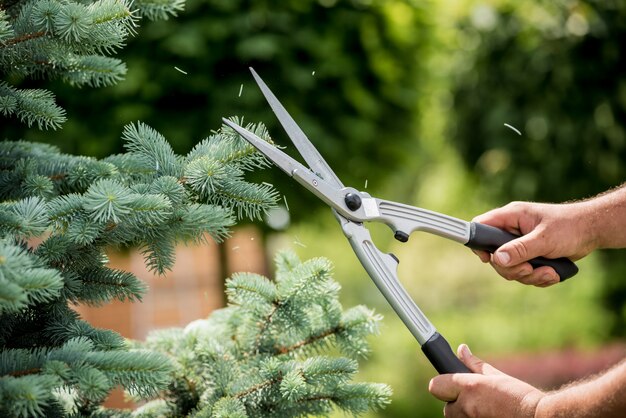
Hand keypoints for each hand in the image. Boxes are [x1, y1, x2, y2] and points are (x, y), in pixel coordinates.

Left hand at [428, 344, 543, 417]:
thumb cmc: (521, 396)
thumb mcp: (497, 376)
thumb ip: (474, 364)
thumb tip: (461, 349)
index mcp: (469, 387)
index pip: (435, 386)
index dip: (443, 385)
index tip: (452, 386)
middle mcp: (465, 406)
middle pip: (447, 407)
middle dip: (458, 403)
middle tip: (479, 401)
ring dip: (467, 414)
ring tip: (489, 410)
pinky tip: (491, 416)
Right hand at [472, 201, 595, 285]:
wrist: (592, 231)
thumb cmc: (569, 226)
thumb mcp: (545, 239)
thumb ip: (520, 249)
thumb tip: (498, 259)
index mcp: (511, 217)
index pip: (481, 226)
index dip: (479, 243)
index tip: (488, 259)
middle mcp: (511, 231)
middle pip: (495, 256)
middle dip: (513, 268)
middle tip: (530, 269)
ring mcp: (520, 245)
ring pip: (510, 268)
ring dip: (530, 276)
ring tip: (549, 272)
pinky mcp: (530, 256)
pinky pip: (524, 273)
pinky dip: (538, 278)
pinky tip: (553, 273)